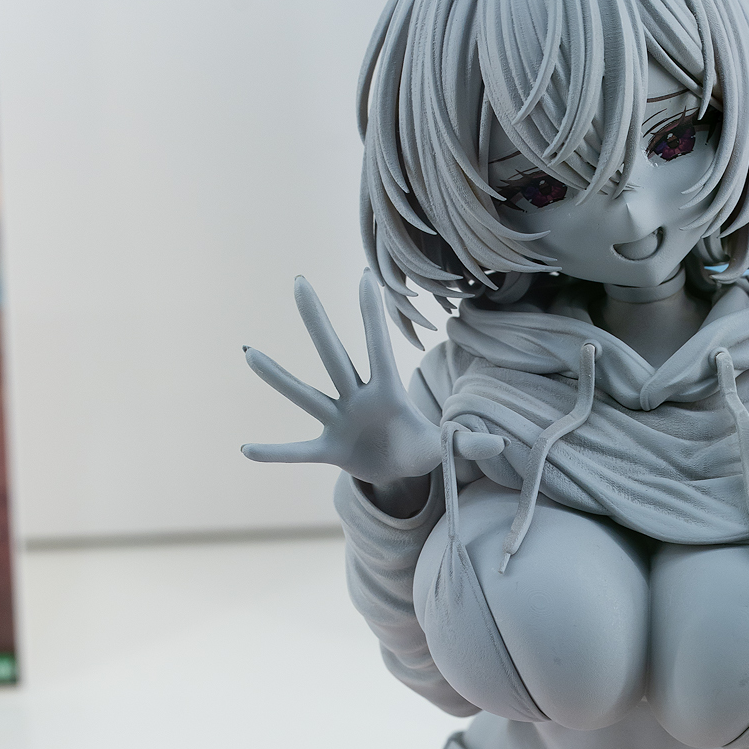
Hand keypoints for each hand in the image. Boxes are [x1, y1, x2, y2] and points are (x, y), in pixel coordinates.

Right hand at [243, 274, 467, 501]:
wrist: (398, 473)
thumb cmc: (420, 448)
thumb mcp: (447, 447)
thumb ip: (468, 444)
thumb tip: (501, 447)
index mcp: (387, 392)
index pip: (379, 346)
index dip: (372, 315)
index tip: (365, 275)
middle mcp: (357, 398)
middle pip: (334, 354)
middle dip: (317, 321)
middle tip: (299, 282)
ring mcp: (339, 422)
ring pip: (305, 394)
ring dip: (278, 377)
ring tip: (250, 354)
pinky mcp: (329, 451)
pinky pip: (298, 452)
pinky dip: (275, 453)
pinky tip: (246, 449)